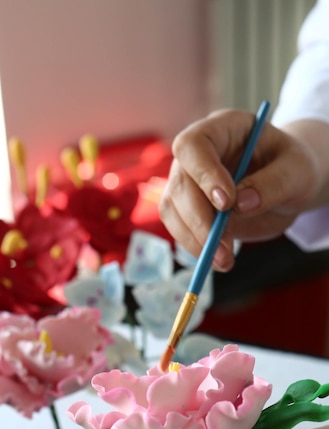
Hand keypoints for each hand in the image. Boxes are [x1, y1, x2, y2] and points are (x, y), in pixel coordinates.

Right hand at [159, 109, 328, 270]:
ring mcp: (187, 180)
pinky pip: (179, 227)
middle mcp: (197, 154)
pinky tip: (217, 258)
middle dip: (200, 220)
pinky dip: (195, 246)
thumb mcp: (297, 170)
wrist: (287, 185)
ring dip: (194, 238)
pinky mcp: (187, 208)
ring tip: (224, 260)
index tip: (226, 203)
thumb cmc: (293, 167)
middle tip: (222, 248)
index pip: (194, 145)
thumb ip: (273, 183)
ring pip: (172, 209)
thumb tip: (241, 205)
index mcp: (222, 128)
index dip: (204, 174)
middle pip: (180, 183)